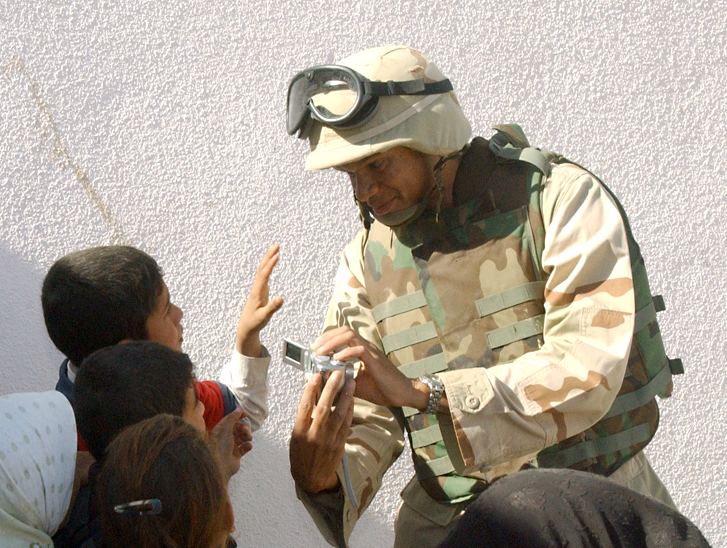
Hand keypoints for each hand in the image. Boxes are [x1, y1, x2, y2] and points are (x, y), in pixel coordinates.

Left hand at [209, 408, 250, 482]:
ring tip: (249, 438)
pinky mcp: (236, 455)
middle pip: (237, 429)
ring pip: (242, 438)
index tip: (246, 414)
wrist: (220, 466)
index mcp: (219, 431)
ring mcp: (230, 447)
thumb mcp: (226, 429)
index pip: (229, 420)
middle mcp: (224, 438)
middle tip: (246, 430)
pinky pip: (244, 448)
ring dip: (247, 436)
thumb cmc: (220, 446)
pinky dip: (247, 446)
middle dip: (243, 428)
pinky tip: (248, 446)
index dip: (237, 416)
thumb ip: (233, 418)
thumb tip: (239, 409)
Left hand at [236, 244, 283, 356]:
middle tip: (276, 245)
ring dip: (268, 258)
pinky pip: (264, 273)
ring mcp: (258, 288)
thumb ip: (272, 307)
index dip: (270, 265)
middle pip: (262, 268)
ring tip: (276, 248)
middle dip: (269, 256)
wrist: (246, 327)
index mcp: (257, 293)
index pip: (264, 275)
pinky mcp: (260, 290)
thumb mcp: (264, 317)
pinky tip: (272, 260)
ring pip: (262, 269)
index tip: (277, 255)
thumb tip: (281, 298)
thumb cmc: (254, 323)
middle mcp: (257, 288)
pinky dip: (268, 265)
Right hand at [290, 370, 354, 493]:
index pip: (305, 407)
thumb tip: (312, 397)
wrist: (311, 479)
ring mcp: (328, 440)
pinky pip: (346, 424)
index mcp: (300, 432)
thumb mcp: (296, 437)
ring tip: (350, 382)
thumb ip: (303, 419)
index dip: (310, 390)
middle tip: (337, 373)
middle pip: (323, 408)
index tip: (316, 375)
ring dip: (345, 396)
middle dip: (331, 389)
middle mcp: (314, 435)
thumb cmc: (300, 455)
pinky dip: (349, 410)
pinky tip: (352, 399)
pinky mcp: (339, 444)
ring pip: (338, 414)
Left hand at [313, 326, 428, 409]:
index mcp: (362, 350)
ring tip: (322, 352)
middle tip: (315, 348)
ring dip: (332, 342)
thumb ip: (344, 379)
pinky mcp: (375, 359)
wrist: (403, 394)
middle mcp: (366, 346)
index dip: (328, 338)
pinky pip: (358, 349)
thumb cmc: (383, 389)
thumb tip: (327, 381)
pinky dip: (345, 352)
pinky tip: (336, 359)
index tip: (316, 347)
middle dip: (326, 337)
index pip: (343, 334)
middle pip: (344, 330)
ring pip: (349, 335)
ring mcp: (371, 351)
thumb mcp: (357, 383)